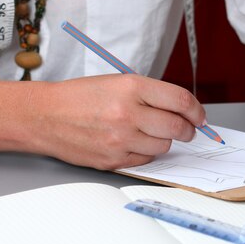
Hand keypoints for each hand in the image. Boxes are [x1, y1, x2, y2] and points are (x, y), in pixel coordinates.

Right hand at [24, 74, 205, 169]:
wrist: (45, 116)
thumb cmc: (80, 97)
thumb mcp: (118, 83)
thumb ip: (151, 95)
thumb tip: (183, 112)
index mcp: (132, 87)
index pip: (181, 101)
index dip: (197, 111)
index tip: (200, 117)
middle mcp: (128, 113)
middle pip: (177, 127)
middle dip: (187, 130)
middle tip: (186, 130)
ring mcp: (121, 139)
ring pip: (164, 146)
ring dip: (164, 141)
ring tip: (150, 133)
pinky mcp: (113, 159)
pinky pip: (145, 160)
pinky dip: (146, 153)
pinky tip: (134, 143)